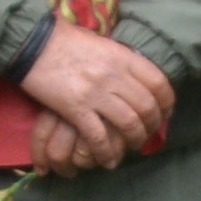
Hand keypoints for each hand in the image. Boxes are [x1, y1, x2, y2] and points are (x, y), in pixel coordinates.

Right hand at [17, 23, 174, 172]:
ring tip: (132, 146)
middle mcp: (114, 75)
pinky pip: (99, 136)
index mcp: (123, 56)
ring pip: (129, 123)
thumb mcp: (102, 44)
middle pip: (146, 106)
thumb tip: (136, 73)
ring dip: (134, 140)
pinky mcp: (76, 108)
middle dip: (152, 125)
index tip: (165, 113)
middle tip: (148, 134)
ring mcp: (96, 92)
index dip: (166, 102)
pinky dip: (107, 152)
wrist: (34, 43)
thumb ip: (120, 60)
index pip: (158, 83)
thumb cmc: (67, 40)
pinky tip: (108, 160)